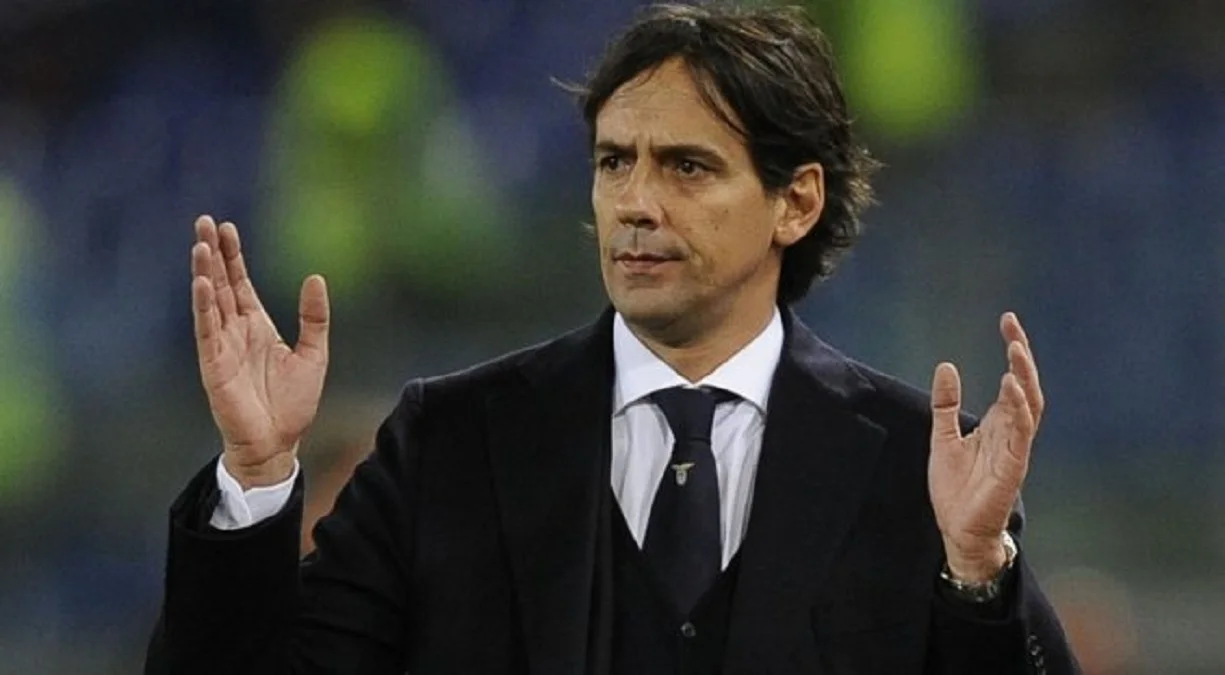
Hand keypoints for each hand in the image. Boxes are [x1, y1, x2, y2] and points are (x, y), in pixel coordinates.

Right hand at [191, 215, 330, 489]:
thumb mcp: (314, 354)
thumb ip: (314, 317)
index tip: (226, 227)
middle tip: (204, 221)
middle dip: (213, 253)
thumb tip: (316, 278)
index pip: (240, 283)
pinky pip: (206, 330)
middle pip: (221, 284)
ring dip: (204, 273)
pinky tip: (201, 282)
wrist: (278, 443)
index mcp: (257, 326)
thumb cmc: (293, 404)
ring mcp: (222, 346)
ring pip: (210, 301)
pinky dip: (204, 305)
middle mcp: (235, 331)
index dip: (233, 256)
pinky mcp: (214, 364)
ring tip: (199, 244)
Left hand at [928, 312, 1043, 582]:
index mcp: (997, 424)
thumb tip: (947, 366)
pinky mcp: (1012, 467)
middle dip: (1022, 356)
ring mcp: (1015, 448)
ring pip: (1029, 406)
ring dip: (1023, 377)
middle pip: (1026, 386)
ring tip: (1015, 351)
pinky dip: (1019, 409)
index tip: (1008, 321)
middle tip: (1012, 327)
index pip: (1012, 380)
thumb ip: (945, 404)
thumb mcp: (943, 437)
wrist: (957, 530)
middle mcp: (1011, 432)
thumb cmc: (956, 488)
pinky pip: (1021, 434)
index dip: (1014, 351)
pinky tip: (1011, 388)